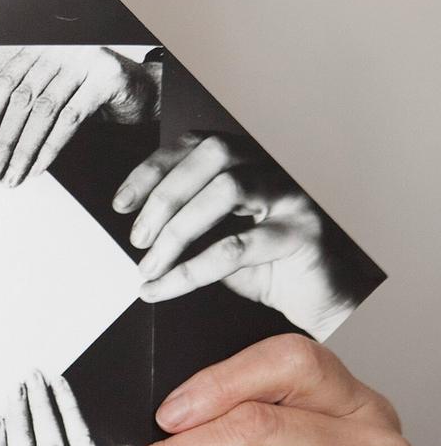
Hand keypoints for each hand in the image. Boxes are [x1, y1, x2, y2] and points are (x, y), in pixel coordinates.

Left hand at [0, 46, 159, 186]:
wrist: (144, 90)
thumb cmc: (94, 93)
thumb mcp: (56, 92)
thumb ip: (29, 104)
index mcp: (41, 49)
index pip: (5, 84)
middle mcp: (60, 50)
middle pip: (22, 100)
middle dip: (4, 141)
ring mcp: (83, 61)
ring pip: (44, 111)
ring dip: (25, 150)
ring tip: (14, 174)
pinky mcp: (104, 78)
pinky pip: (70, 119)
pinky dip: (51, 147)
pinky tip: (39, 166)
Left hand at [114, 131, 361, 338]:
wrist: (322, 300)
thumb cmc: (267, 266)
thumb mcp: (217, 238)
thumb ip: (186, 222)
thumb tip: (137, 228)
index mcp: (249, 162)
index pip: (195, 145)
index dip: (153, 169)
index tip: (121, 204)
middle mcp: (273, 169)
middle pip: (212, 157)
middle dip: (164, 197)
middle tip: (137, 239)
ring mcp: (292, 197)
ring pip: (227, 191)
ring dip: (177, 232)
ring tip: (149, 266)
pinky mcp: (302, 234)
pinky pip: (236, 248)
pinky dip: (190, 271)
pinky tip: (163, 288)